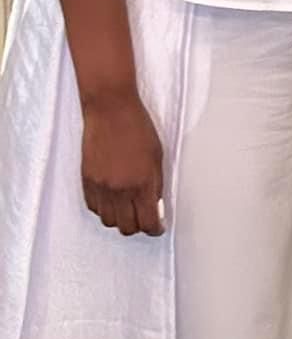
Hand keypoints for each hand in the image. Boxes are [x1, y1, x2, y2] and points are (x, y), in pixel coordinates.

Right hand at [81, 90, 164, 235]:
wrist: (110, 109)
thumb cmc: (137, 127)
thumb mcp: (157, 157)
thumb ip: (156, 185)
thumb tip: (154, 205)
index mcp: (142, 183)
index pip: (148, 222)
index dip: (155, 229)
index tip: (158, 227)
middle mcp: (120, 189)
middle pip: (127, 227)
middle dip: (138, 225)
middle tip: (143, 217)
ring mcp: (101, 186)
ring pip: (108, 220)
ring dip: (119, 218)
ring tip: (126, 208)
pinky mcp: (87, 179)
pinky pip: (93, 207)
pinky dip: (103, 208)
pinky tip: (111, 199)